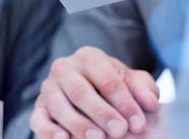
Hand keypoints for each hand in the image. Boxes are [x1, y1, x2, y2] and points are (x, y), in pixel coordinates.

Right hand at [30, 46, 159, 138]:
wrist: (92, 93)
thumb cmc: (113, 88)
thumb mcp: (132, 83)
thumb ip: (143, 89)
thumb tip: (150, 103)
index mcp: (89, 58)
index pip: (107, 79)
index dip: (124, 102)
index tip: (139, 123)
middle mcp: (64, 69)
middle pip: (80, 90)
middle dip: (101, 112)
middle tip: (120, 131)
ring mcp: (48, 88)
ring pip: (58, 105)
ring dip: (78, 123)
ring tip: (97, 138)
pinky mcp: (39, 108)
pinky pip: (38, 119)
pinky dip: (48, 131)